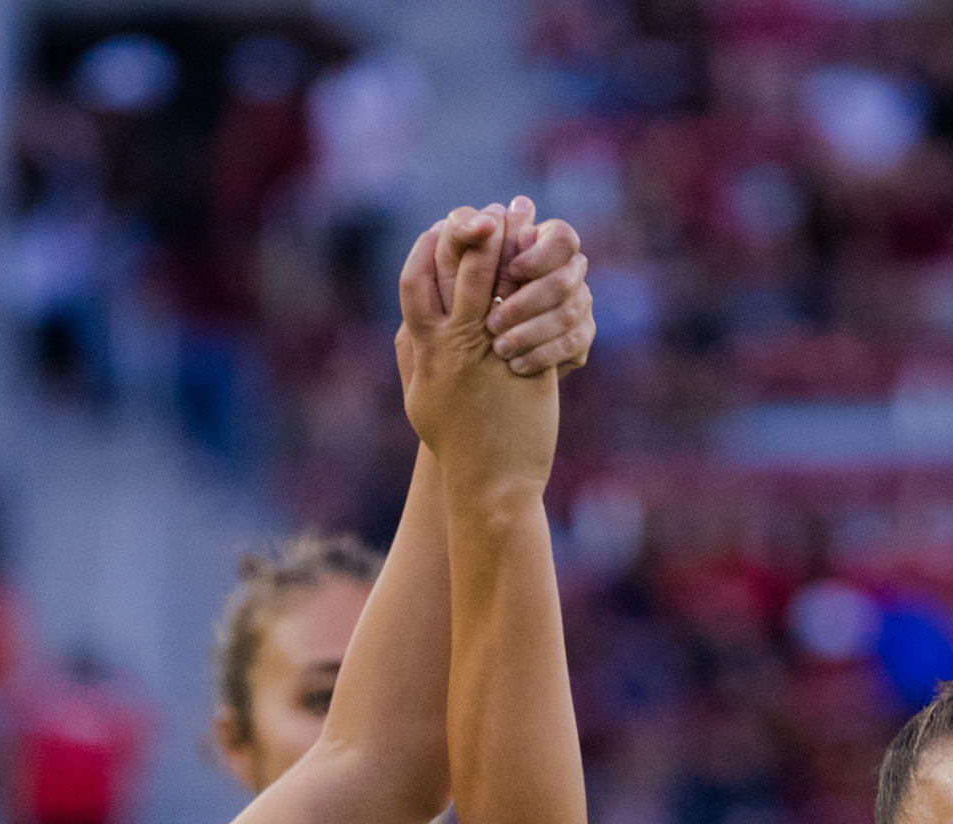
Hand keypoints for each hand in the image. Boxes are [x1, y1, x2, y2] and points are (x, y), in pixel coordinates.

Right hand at [400, 202, 561, 490]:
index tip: (437, 228)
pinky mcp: (525, 365)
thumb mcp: (421, 399)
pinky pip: (532, 312)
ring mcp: (490, 354)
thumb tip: (407, 332)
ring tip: (519, 221)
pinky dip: (537, 280)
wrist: (490, 482)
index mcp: (426, 350)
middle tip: (488, 211)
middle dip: (471, 233)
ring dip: (509, 246)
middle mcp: (455, 346)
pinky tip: (545, 261)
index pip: (413, 283)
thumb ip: (413, 359)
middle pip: (457, 271)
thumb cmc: (454, 443)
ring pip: (497, 283)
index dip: (424, 250)